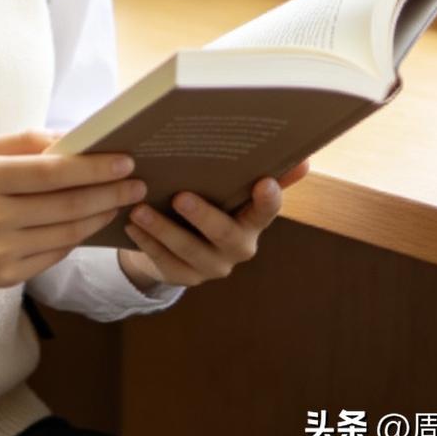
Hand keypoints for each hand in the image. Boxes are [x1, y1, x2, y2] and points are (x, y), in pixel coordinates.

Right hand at [0, 128, 147, 293]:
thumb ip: (22, 143)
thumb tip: (71, 140)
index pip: (48, 173)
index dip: (91, 168)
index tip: (124, 160)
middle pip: (65, 206)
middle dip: (108, 193)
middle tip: (137, 182)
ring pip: (65, 234)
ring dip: (99, 216)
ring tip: (121, 200)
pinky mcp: (5, 278)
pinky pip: (53, 256)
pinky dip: (77, 237)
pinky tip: (90, 221)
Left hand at [120, 158, 311, 289]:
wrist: (183, 243)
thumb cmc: (211, 202)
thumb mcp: (231, 188)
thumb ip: (260, 171)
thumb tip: (305, 157)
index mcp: (252, 221)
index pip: (267, 211)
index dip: (268, 199)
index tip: (264, 181)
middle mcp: (238, 247)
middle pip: (225, 234)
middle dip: (203, 216)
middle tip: (180, 196)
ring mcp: (212, 267)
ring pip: (189, 250)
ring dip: (163, 229)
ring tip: (140, 208)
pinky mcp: (185, 278)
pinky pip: (165, 264)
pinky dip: (147, 243)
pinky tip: (131, 224)